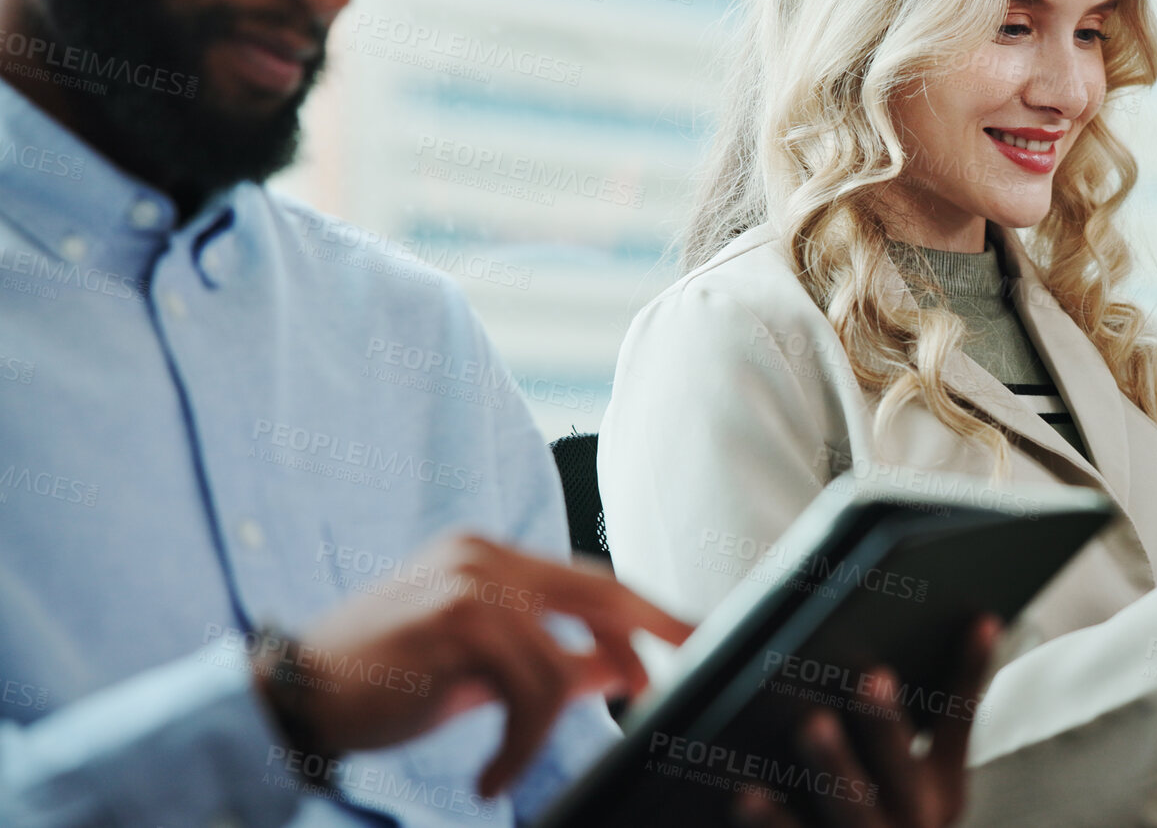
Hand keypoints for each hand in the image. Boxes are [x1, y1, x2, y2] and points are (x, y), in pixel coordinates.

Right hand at [252, 533, 692, 795]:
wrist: (292, 695)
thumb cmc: (380, 684)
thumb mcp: (479, 673)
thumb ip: (548, 662)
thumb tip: (619, 671)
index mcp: (490, 557)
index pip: (588, 578)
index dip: (643, 610)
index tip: (689, 634)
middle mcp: (485, 555)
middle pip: (600, 593)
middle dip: (646, 640)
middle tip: (662, 689)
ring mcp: (472, 580)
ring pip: (563, 660)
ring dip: (544, 732)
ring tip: (505, 768)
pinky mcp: (458, 618)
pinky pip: (531, 689)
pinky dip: (520, 746)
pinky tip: (488, 775)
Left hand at [731, 617, 1000, 827]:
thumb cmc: (879, 815)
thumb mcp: (915, 782)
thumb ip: (907, 723)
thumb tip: (910, 632)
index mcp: (940, 789)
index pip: (958, 721)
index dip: (969, 671)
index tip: (979, 618)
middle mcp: (913, 821)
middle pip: (901, 769)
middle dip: (888, 723)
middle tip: (874, 676)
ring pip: (853, 807)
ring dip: (835, 765)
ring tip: (813, 724)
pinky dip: (771, 819)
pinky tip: (746, 791)